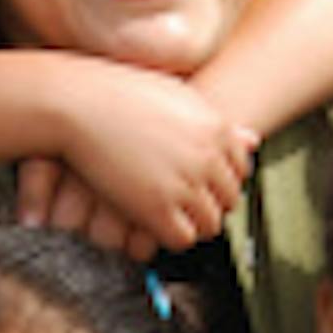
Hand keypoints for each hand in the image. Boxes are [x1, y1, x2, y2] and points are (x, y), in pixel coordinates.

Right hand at [16, 62, 255, 251]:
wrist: (77, 101)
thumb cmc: (117, 93)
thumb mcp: (177, 96)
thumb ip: (218, 123)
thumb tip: (255, 139)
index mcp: (217, 127)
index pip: (242, 170)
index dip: (220, 179)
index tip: (200, 181)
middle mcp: (208, 156)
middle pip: (229, 199)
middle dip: (209, 203)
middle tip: (182, 202)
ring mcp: (185, 183)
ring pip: (211, 224)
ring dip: (192, 223)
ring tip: (167, 214)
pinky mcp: (157, 207)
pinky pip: (183, 239)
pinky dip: (172, 236)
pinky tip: (153, 223)